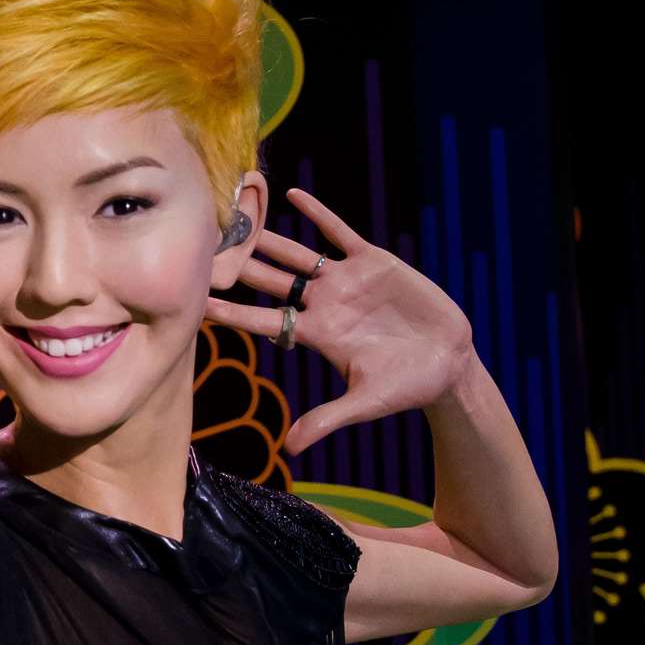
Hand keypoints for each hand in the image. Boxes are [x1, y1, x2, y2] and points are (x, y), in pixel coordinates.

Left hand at [207, 186, 474, 454]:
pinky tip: (293, 194)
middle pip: (270, 282)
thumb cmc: (406, 387)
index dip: (231, 310)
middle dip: (239, 266)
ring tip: (238, 215)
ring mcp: (345, 282)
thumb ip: (326, 420)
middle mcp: (322, 305)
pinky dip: (318, 214)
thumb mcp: (364, 404)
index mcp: (315, 335)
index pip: (262, 320)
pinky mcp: (372, 263)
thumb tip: (290, 449)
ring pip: (297, 255)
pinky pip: (339, 233)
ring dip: (269, 237)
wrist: (448, 363)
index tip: (195, 302)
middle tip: (203, 247)